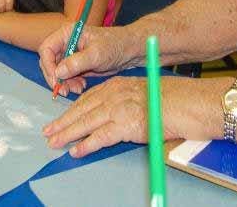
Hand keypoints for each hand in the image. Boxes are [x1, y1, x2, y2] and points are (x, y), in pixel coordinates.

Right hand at [38, 23, 129, 97]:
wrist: (129, 50)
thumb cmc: (115, 46)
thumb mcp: (96, 54)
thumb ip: (76, 63)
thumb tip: (58, 73)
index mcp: (67, 33)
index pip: (46, 49)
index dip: (48, 66)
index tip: (56, 81)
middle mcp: (65, 42)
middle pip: (49, 62)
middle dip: (56, 78)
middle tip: (64, 91)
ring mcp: (70, 54)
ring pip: (57, 72)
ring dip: (64, 83)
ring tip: (76, 89)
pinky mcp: (76, 64)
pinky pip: (67, 76)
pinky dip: (71, 83)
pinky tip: (81, 86)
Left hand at [42, 76, 187, 157]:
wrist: (188, 103)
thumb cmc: (172, 100)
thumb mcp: (142, 94)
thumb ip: (125, 103)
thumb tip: (112, 118)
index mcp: (118, 85)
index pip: (88, 98)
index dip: (72, 109)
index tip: (61, 118)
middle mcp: (115, 94)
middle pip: (82, 109)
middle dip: (64, 121)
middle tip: (48, 131)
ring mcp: (119, 108)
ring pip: (86, 122)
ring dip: (68, 134)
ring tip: (54, 142)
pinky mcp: (126, 124)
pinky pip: (100, 137)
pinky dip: (86, 145)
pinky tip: (76, 151)